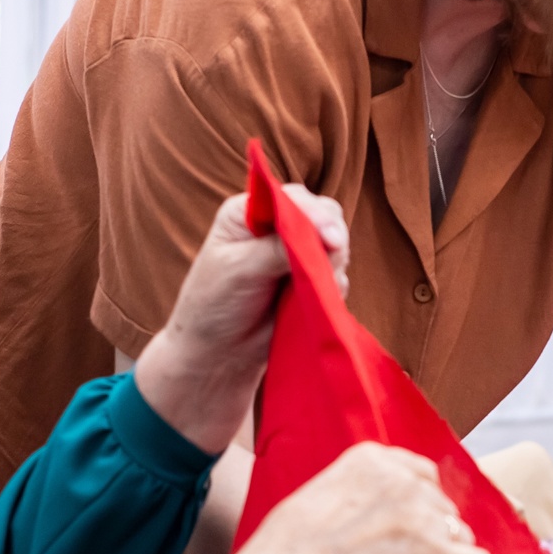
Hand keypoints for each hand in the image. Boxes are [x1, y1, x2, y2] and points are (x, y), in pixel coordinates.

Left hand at [135, 186, 350, 452]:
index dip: (314, 214)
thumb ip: (279, 248)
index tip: (329, 237)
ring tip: (310, 289)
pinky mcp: (311, 281)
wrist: (218, 354)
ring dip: (332, 265)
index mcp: (250, 212)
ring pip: (336, 245)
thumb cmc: (214, 305)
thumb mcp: (240, 269)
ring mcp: (297, 254)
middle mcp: (276, 227)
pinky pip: (338, 275)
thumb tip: (322, 236)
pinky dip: (333, 287)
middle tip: (332, 257)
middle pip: (323, 215)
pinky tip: (315, 302)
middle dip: (331, 235)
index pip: (292, 199)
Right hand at [178, 443, 491, 553]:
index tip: (407, 527)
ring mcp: (424, 516)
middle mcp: (403, 481)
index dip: (419, 503)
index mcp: (371, 459)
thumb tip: (370, 518)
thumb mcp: (316, 496)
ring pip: (459, 534)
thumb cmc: (287, 551)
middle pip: (440, 506)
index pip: (421, 473)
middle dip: (429, 532)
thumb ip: (354, 494)